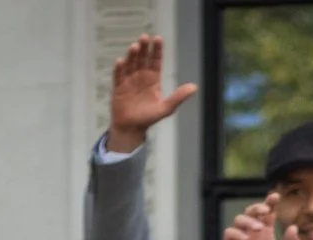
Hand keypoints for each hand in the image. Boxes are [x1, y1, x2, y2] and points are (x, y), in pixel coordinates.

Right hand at [107, 33, 196, 152]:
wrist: (132, 128)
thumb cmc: (148, 118)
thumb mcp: (166, 107)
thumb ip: (179, 96)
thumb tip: (194, 87)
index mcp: (153, 79)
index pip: (155, 61)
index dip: (157, 50)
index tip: (158, 39)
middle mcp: (141, 76)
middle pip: (142, 58)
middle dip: (144, 48)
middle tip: (145, 38)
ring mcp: (129, 80)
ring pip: (130, 64)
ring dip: (132, 55)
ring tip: (135, 47)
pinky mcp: (118, 86)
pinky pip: (118, 75)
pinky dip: (119, 68)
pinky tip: (121, 61)